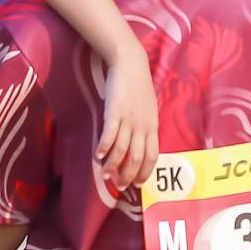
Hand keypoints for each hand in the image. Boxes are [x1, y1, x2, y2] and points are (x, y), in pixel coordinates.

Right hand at [95, 54, 159, 199]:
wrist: (130, 64)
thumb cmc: (138, 86)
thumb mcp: (149, 108)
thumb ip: (145, 125)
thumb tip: (140, 143)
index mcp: (152, 126)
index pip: (152, 156)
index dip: (145, 172)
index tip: (138, 184)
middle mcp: (142, 125)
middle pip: (137, 157)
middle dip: (128, 175)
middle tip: (120, 186)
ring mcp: (129, 119)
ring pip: (122, 150)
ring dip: (113, 166)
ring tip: (105, 175)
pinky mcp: (115, 111)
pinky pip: (110, 134)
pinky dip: (104, 148)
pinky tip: (98, 156)